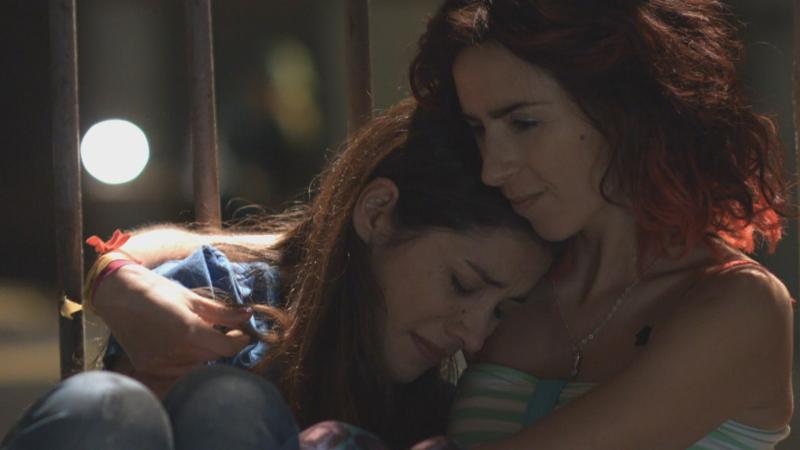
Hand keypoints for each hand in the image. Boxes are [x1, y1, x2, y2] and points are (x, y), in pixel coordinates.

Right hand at [92, 264, 252, 377]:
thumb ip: (223, 311)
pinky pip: (178, 370)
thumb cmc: (157, 291)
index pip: (226, 348)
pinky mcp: (148, 366)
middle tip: (226, 332)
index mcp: (188, 331)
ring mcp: (159, 363)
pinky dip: (186, 360)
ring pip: (196, 366)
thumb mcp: (192, 298)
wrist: (117, 295)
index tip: (243, 333)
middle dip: (223, 345)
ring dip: (205, 354)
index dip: (239, 341)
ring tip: (201, 336)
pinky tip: (183, 345)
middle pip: (213, 357)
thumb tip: (248, 314)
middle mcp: (175, 351)